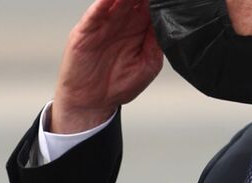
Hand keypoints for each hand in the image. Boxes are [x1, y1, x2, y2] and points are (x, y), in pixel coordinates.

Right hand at [51, 0, 162, 133]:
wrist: (92, 103)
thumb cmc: (118, 85)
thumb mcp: (148, 64)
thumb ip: (157, 42)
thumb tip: (164, 21)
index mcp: (139, 28)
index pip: (150, 5)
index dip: (157, 1)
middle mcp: (122, 22)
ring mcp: (104, 24)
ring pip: (116, 0)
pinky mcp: (86, 30)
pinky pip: (95, 12)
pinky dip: (103, 3)